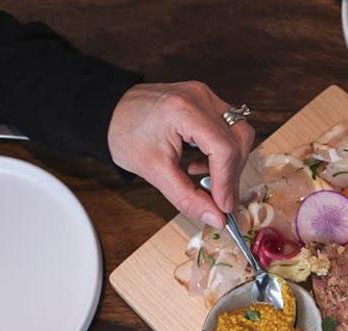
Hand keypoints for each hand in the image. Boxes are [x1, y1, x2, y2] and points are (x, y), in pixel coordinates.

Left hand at [107, 81, 255, 227]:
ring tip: (202, 176)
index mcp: (184, 110)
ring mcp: (205, 96)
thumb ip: (188, 198)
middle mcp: (200, 97)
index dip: (227, 181)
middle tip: (218, 198)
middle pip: (239, 139)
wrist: (108, 112)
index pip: (224, 149)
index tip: (223, 207)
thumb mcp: (154, 172)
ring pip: (239, 133)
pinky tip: (200, 162)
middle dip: (232, 173)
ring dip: (229, 162)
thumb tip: (217, 218)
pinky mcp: (206, 101)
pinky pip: (229, 128)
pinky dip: (222, 151)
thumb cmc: (124, 134)